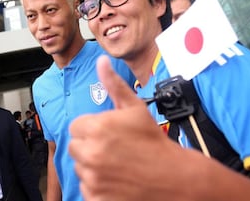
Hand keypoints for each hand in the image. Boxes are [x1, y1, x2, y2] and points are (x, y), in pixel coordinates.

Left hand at [69, 55, 198, 200]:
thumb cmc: (154, 141)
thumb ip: (114, 84)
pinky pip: (86, 187)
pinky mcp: (96, 197)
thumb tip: (101, 62)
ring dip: (93, 165)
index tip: (109, 133)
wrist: (173, 176)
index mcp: (96, 128)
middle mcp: (91, 153)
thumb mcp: (135, 108)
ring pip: (81, 167)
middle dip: (90, 145)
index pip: (76, 126)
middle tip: (114, 148)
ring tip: (117, 164)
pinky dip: (97, 185)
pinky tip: (116, 179)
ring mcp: (93, 178)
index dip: (92, 128)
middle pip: (76, 146)